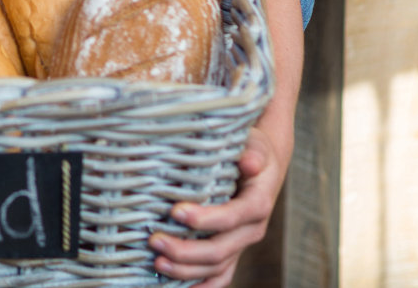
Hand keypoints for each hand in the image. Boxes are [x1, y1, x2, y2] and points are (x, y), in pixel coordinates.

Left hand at [148, 125, 285, 287]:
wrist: (262, 165)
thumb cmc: (251, 150)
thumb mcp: (254, 144)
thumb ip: (250, 152)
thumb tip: (248, 162)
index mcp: (257, 204)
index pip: (231, 217)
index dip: (205, 219)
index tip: (175, 211)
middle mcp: (251, 230)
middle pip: (219, 250)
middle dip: (186, 250)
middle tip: (155, 241)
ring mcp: (241, 244)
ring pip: (216, 268)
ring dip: (186, 270)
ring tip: (157, 262)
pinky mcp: (232, 251)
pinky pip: (219, 277)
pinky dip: (200, 285)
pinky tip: (176, 287)